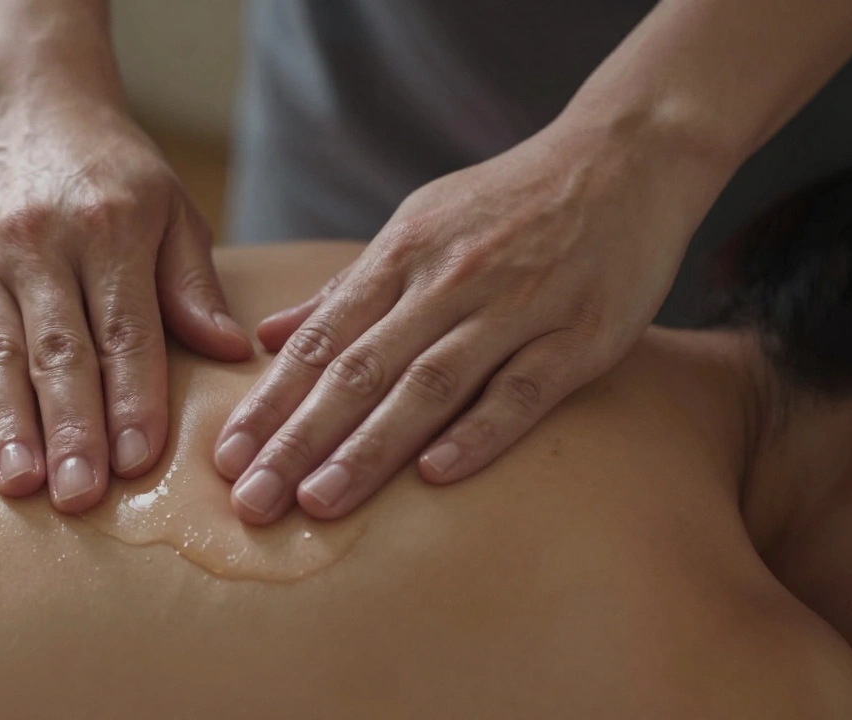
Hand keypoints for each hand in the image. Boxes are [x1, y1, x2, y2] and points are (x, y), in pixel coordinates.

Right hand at [0, 91, 250, 512]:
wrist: (23, 105)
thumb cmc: (110, 171)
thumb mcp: (169, 208)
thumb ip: (192, 282)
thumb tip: (229, 350)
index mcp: (111, 229)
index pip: (126, 328)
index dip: (133, 397)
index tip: (141, 460)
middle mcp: (43, 244)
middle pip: (59, 349)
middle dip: (70, 428)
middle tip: (79, 496)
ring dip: (8, 423)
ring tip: (19, 485)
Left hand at [213, 124, 725, 523]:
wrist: (623, 157)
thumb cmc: (506, 202)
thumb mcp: (417, 224)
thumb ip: (347, 288)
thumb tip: (267, 335)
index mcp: (402, 254)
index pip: (322, 340)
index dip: (271, 400)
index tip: (228, 456)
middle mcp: (449, 280)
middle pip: (361, 370)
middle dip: (299, 438)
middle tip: (252, 499)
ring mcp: (517, 307)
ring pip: (430, 384)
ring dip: (370, 447)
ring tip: (318, 501)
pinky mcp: (582, 335)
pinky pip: (523, 389)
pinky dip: (480, 432)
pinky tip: (435, 476)